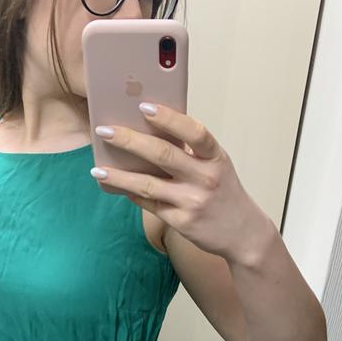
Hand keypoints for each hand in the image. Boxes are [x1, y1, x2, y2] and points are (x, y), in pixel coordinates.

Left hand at [91, 102, 271, 261]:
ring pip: (148, 185)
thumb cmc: (223, 192)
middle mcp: (205, 178)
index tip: (144, 106)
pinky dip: (131, 194)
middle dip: (130, 141)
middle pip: (163, 155)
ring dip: (120, 176)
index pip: (194, 132)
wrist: (243, 234)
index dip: (169, 118)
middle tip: (105, 131)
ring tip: (98, 170)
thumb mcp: (217, 166)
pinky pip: (150, 205)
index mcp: (215, 157)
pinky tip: (116, 187)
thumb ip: (191, 152)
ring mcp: (192, 202)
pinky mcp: (181, 222)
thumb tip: (149, 133)